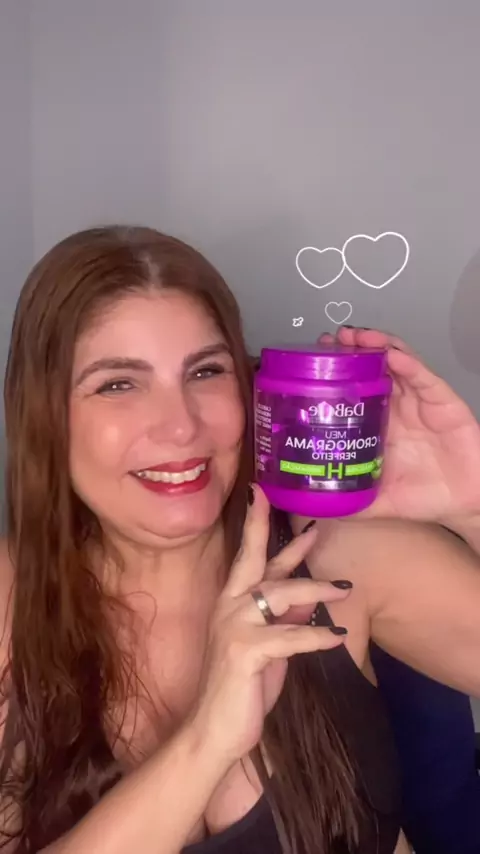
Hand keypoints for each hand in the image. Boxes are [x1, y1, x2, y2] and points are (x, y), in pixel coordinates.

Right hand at [190, 485, 349, 767]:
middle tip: (312, 521)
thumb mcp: (268, 645)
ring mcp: (234, 628)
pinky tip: (337, 637)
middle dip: (279, 536)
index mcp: (231, 603)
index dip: (256, 524)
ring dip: (315, 589)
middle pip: (255, 561)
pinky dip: (316, 636)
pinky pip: (289, 637)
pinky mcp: (245, 653)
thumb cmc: (242, 688)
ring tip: (344, 589)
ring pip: (279, 595)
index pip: (247, 557)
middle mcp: (228, 608)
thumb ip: (282, 617)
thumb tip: (308, 596)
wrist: (215, 730)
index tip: (263, 493)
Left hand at [319, 326, 479, 522]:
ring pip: (396, 363)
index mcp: (377, 423)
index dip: (334, 373)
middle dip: (350, 350)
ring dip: (376, 346)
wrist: (464, 503)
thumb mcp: (375, 502)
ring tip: (355, 336)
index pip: (352, 389)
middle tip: (329, 339)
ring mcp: (418, 399)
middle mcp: (395, 405)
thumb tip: (309, 506)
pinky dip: (407, 363)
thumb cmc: (422, 496)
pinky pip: (423, 376)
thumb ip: (346, 501)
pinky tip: (392, 354)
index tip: (310, 360)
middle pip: (371, 368)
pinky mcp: (442, 400)